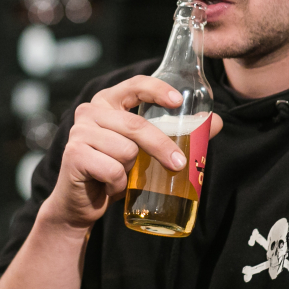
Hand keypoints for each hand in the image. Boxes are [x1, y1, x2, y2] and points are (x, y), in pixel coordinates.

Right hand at [41, 76, 222, 232]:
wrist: (81, 203)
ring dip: (131, 171)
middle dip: (162, 146)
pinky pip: (112, 170)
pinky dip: (117, 184)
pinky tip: (108, 186)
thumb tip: (215, 123)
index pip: (135, 85)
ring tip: (122, 176)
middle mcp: (89, 111)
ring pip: (126, 150)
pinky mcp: (73, 155)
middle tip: (179, 165)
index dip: (157, 90)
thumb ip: (175, 134)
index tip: (177, 101)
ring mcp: (79, 132)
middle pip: (137, 125)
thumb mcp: (145, 150)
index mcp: (107, 102)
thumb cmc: (115, 170)